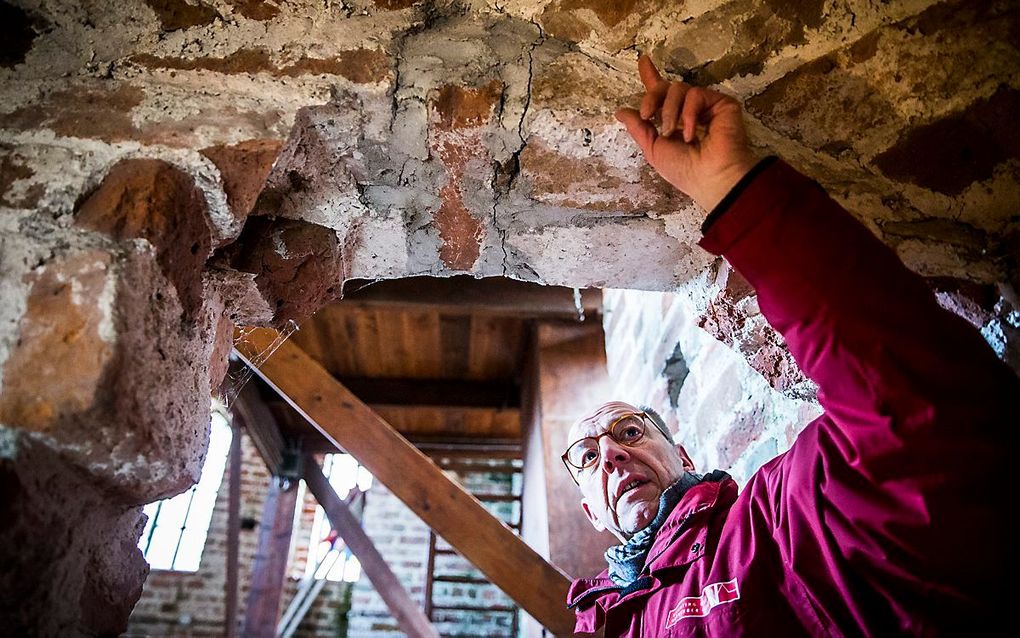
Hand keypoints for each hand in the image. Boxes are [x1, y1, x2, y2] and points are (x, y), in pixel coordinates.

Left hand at [616, 56, 756, 211]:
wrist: (710, 177)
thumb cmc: (684, 171)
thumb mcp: (653, 149)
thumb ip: (638, 128)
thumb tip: (620, 111)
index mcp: (674, 122)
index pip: (662, 95)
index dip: (652, 77)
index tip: (643, 60)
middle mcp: (689, 111)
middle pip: (667, 87)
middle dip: (652, 97)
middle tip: (647, 114)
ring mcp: (706, 106)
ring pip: (678, 88)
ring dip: (669, 111)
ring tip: (672, 132)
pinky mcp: (721, 103)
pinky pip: (695, 94)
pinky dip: (688, 113)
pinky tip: (691, 134)